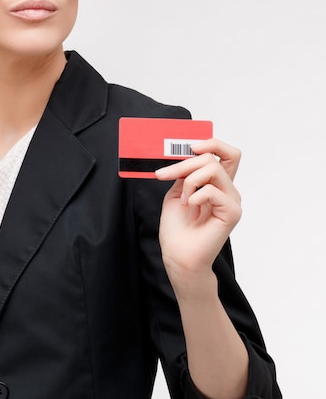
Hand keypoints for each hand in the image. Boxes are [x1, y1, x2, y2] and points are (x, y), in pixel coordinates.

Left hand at [155, 139, 241, 281]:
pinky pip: (212, 190)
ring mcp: (232, 201)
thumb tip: (187, 152)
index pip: (227, 153)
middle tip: (164, 175)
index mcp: (217, 184)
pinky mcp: (232, 213)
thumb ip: (186, 173)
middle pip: (215, 157)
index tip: (189, 147)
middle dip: (185, 162)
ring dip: (188, 181)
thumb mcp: (177, 191)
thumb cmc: (177, 227)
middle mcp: (229, 190)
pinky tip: (190, 209)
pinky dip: (195, 196)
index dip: (212, 143)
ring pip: (212, 169)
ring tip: (182, 200)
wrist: (178, 255)